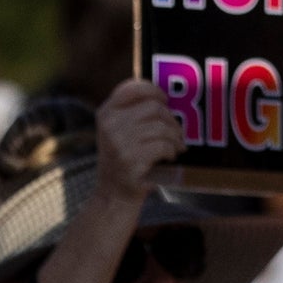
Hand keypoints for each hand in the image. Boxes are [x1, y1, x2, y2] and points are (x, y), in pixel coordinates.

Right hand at [96, 79, 186, 200]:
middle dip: (171, 119)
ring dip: (175, 137)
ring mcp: (119, 143)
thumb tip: (165, 96)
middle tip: (177, 132)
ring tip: (176, 145)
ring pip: (162, 127)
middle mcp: (109, 125)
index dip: (153, 90)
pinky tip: (170, 156)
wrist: (113, 194)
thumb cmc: (124, 158)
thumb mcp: (118, 130)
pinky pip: (164, 146)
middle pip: (154, 107)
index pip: (131, 88)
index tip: (164, 99)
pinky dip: (172, 150)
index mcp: (106, 113)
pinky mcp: (131, 160)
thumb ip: (133, 111)